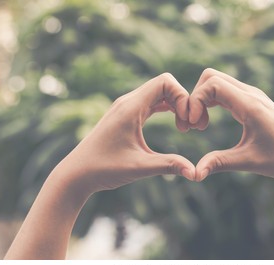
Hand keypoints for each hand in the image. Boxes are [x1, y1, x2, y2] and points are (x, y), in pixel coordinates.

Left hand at [55, 73, 194, 193]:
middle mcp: (128, 101)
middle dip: (182, 101)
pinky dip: (166, 109)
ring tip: (184, 128)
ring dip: (175, 106)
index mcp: (131, 107)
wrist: (76, 173)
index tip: (187, 122)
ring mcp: (126, 107)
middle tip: (189, 127)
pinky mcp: (125, 115)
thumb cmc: (104, 169)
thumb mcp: (139, 167)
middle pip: (164, 85)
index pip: (165, 82)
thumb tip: (196, 173)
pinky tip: (174, 125)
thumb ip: (169, 165)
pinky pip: (151, 103)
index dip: (183, 97)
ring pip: (158, 93)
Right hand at [189, 68, 273, 181]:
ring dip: (203, 99)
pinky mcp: (252, 101)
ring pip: (217, 82)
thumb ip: (219, 163)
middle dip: (195, 97)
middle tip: (193, 124)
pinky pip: (225, 91)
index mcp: (250, 105)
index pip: (212, 84)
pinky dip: (211, 102)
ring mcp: (252, 95)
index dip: (195, 100)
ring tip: (200, 125)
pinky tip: (209, 122)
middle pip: (211, 77)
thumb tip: (195, 174)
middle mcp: (251, 94)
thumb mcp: (249, 161)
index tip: (192, 125)